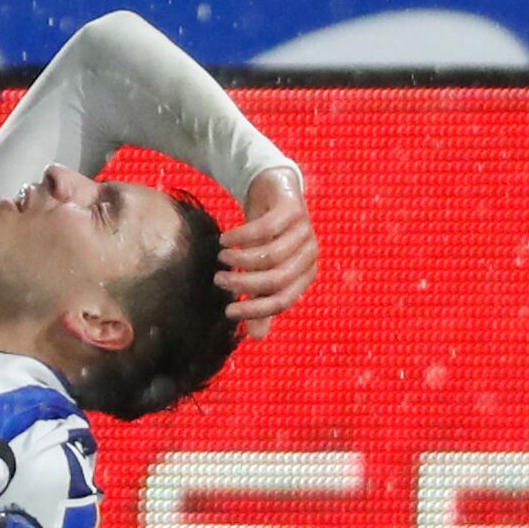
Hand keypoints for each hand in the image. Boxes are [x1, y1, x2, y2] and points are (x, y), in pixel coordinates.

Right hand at [220, 165, 318, 328]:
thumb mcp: (263, 269)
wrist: (274, 189)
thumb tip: (255, 337)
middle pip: (277, 278)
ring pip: (271, 255)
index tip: (228, 313)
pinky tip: (224, 239)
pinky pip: (265, 228)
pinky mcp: (292, 209)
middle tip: (219, 281)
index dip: (257, 310)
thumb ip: (261, 299)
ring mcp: (304, 230)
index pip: (284, 300)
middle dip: (245, 284)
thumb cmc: (269, 235)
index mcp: (305, 274)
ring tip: (221, 258)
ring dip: (241, 259)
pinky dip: (241, 236)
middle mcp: (309, 254)